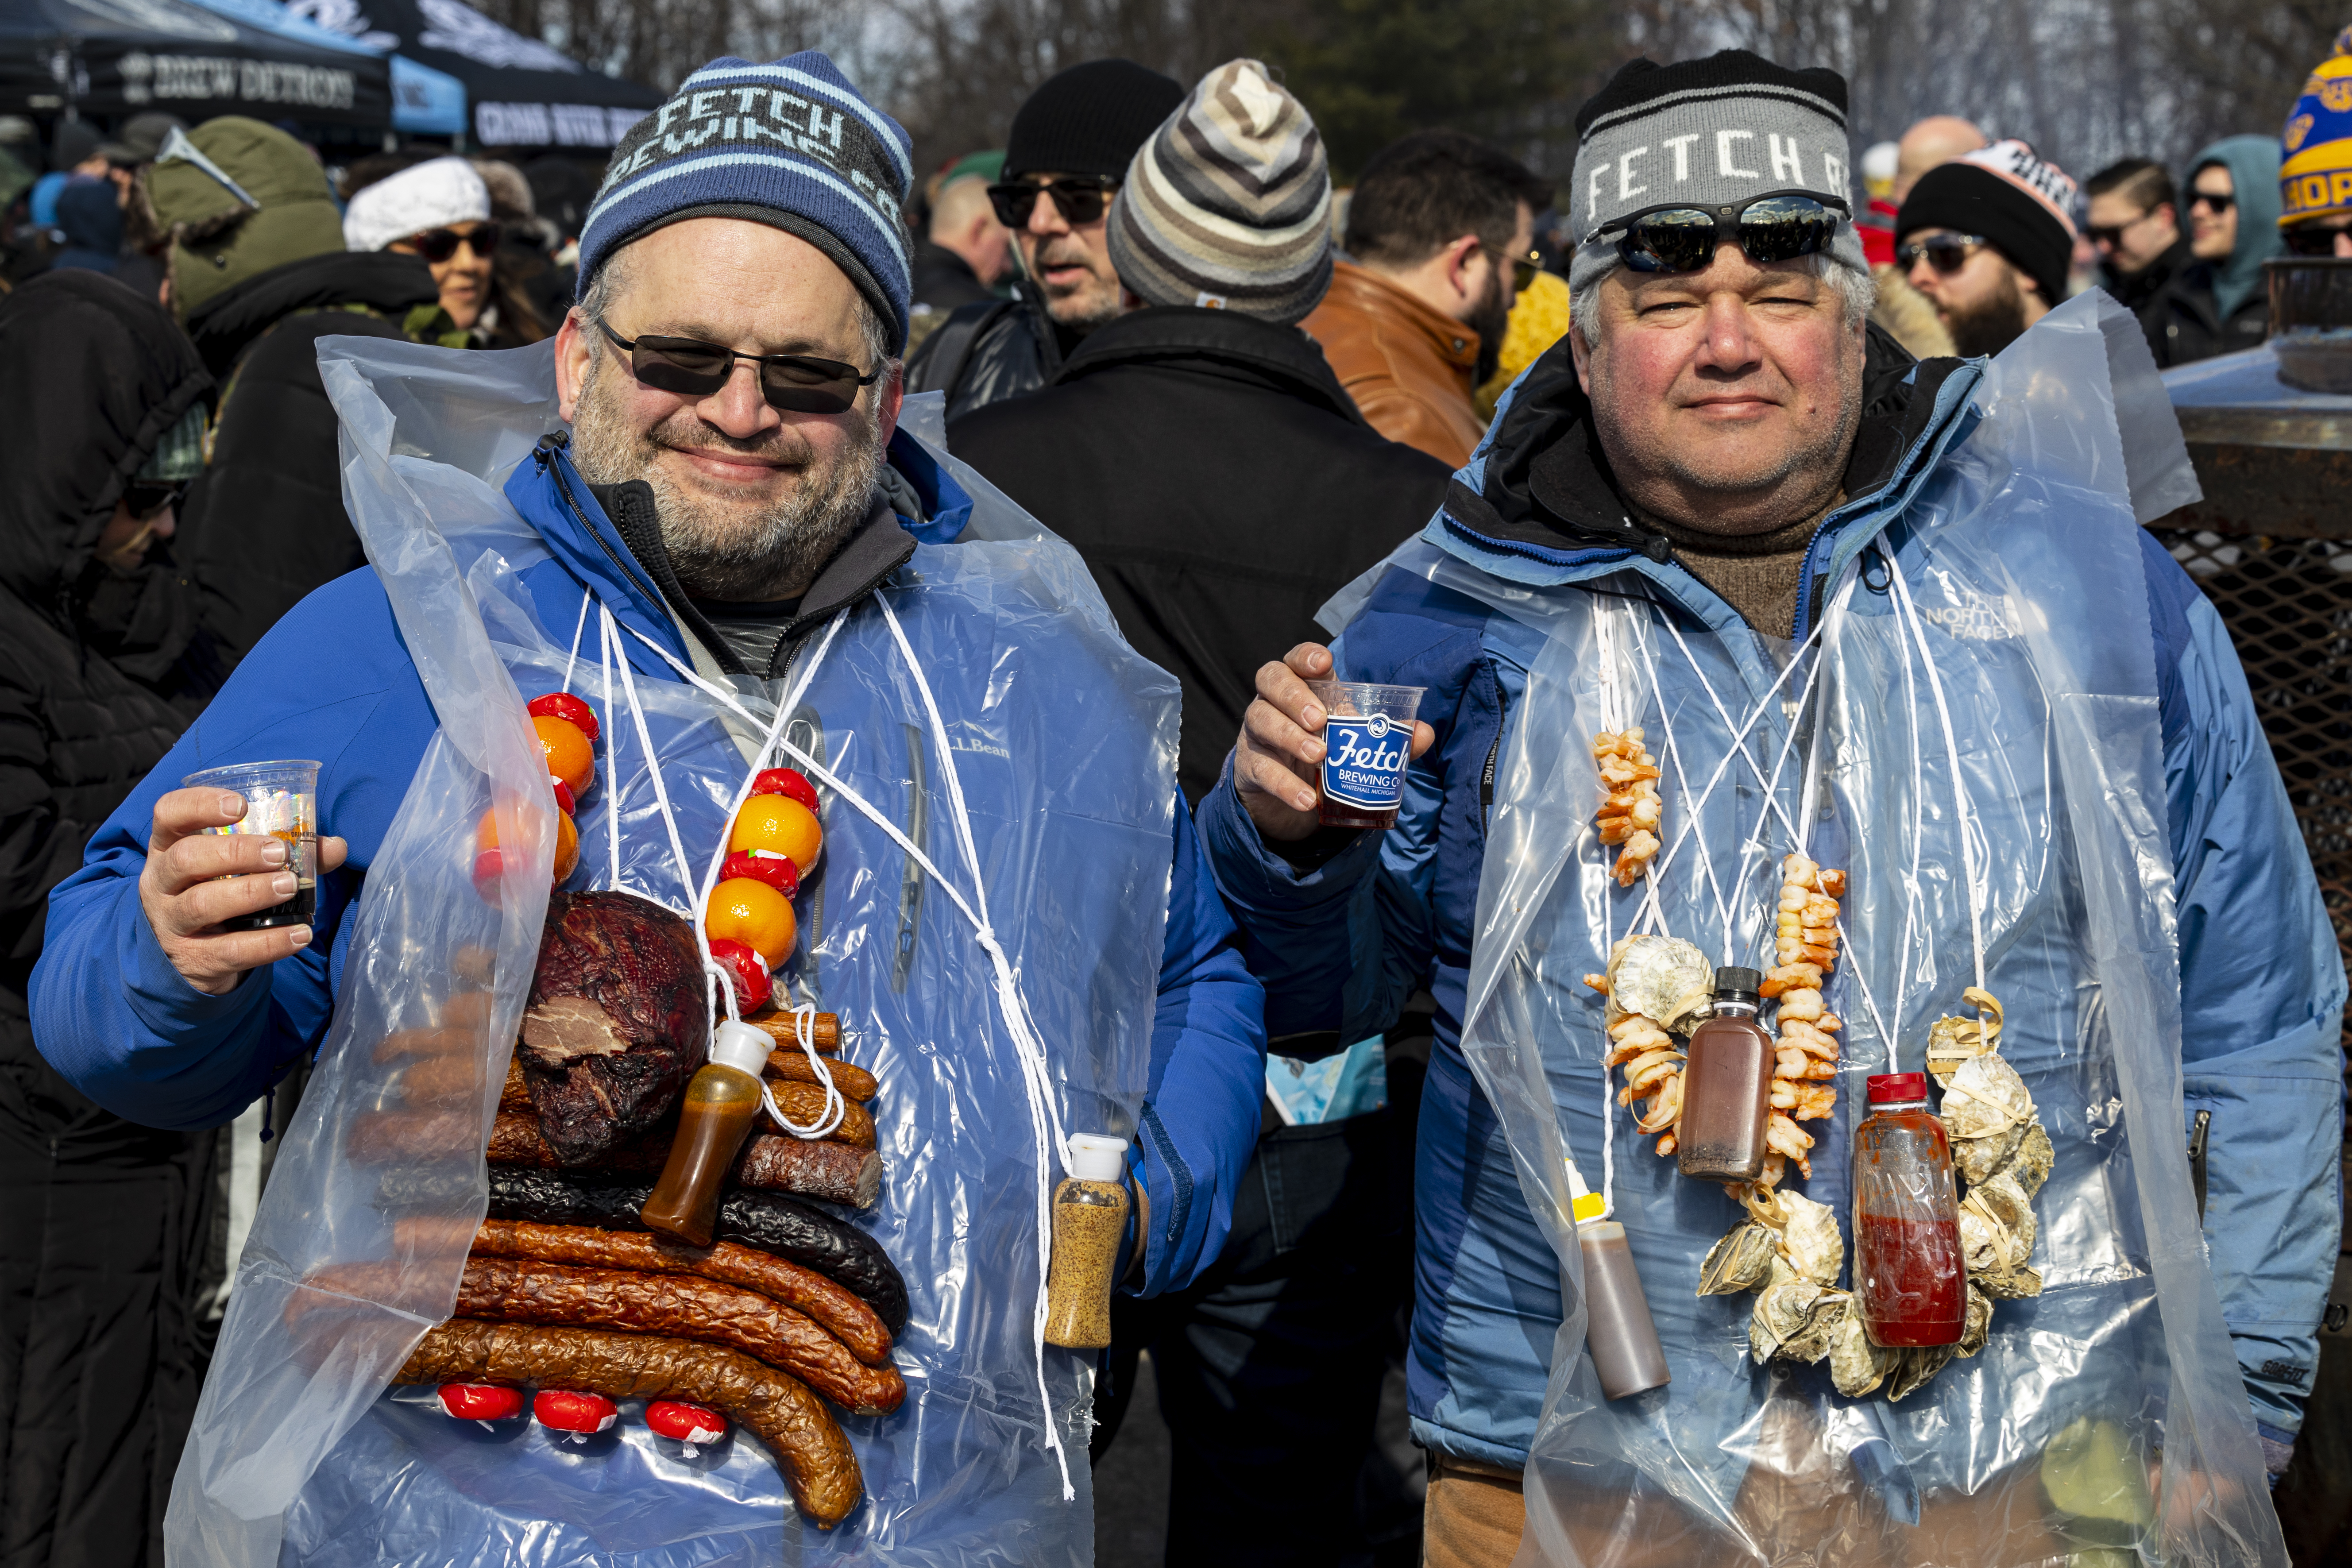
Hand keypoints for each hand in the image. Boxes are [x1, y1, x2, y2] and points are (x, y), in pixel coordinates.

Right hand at [138, 788, 349, 995]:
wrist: (192, 958)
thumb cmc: (220, 893)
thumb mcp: (238, 868)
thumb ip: (286, 852)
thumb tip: (335, 846)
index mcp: (169, 846)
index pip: (168, 813)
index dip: (199, 805)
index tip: (241, 806)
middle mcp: (160, 882)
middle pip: (186, 859)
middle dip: (236, 852)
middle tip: (279, 854)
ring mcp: (171, 922)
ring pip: (201, 904)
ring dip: (251, 892)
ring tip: (290, 886)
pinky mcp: (192, 959)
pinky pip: (230, 950)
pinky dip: (269, 942)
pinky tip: (300, 934)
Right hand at [1231, 643, 1434, 842]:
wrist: (1289, 790)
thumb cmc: (1324, 748)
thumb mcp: (1354, 738)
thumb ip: (1388, 735)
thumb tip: (1425, 733)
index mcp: (1303, 685)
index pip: (1296, 658)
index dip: (1306, 656)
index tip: (1324, 663)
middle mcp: (1273, 700)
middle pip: (1270, 680)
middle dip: (1294, 696)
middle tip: (1319, 719)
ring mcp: (1257, 731)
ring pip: (1260, 719)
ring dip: (1289, 736)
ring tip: (1319, 755)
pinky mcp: (1250, 765)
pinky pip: (1262, 770)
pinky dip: (1285, 785)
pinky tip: (1307, 799)